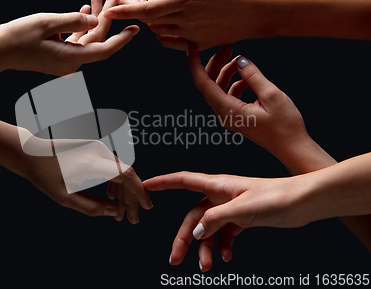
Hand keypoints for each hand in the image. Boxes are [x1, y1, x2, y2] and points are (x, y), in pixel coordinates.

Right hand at [0, 0, 139, 75]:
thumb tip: (95, 20)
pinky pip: (75, 41)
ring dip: (92, 19)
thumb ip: (73, 20)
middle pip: (96, 40)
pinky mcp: (57, 57)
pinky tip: (84, 10)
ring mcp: (64, 62)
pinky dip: (80, 27)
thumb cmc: (17, 37)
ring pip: (86, 39)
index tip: (136, 28)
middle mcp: (71, 64)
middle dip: (106, 18)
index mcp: (71, 59)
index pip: (104, 50)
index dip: (122, 39)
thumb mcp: (47, 23)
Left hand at [19, 132, 152, 223]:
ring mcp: (98, 147)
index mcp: (93, 162)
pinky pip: (112, 165)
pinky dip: (116, 181)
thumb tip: (114, 213)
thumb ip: (91, 207)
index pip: (126, 175)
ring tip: (121, 211)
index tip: (146, 208)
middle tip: (132, 219)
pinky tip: (111, 195)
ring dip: (124, 191)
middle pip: (126, 174)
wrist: (28, 151)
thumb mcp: (65, 197)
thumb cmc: (43, 174)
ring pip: (120, 170)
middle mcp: (99, 151)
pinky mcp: (95, 147)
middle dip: (132, 198)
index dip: (139, 192)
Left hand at [104, 0, 271, 49]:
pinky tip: (167, 24)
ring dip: (152, 22)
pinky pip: (172, 43)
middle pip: (150, 21)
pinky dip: (164, 35)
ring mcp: (193, 35)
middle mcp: (187, 19)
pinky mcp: (199, 45)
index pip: (148, 9)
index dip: (126, 11)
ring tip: (157, 8)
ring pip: (160, 32)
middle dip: (138, 12)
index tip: (110, 10)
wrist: (258, 11)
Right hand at [143, 171, 306, 270]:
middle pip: (194, 217)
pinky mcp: (242, 218)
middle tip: (176, 259)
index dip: (163, 183)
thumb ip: (215, 220)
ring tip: (205, 267)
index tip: (146, 186)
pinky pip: (225, 234)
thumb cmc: (274, 197)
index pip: (183, 180)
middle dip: (184, 238)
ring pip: (208, 229)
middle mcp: (220, 196)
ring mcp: (230, 207)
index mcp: (216, 186)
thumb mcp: (240, 209)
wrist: (301, 202)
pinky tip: (227, 257)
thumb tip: (196, 232)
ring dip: (205, 248)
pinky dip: (223, 246)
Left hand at [187, 44, 307, 159]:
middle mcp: (224, 114)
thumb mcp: (271, 95)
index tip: (192, 47)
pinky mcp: (237, 117)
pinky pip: (228, 96)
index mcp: (228, 110)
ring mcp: (229, 117)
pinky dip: (234, 83)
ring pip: (218, 89)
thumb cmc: (285, 126)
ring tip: (238, 60)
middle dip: (214, 64)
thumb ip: (253, 76)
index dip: (195, 64)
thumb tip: (240, 60)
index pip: (203, 84)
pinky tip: (247, 78)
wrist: (292, 148)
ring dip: (225, 73)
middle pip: (208, 85)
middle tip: (227, 47)